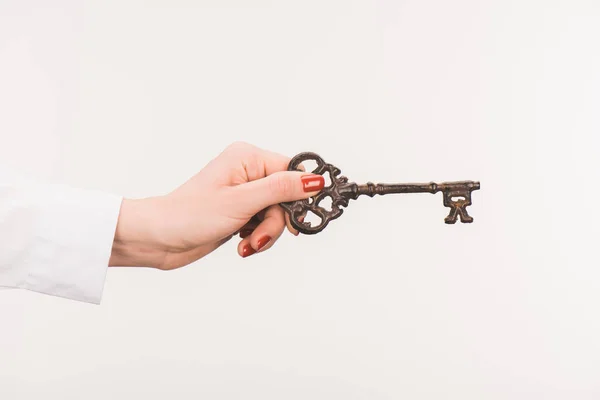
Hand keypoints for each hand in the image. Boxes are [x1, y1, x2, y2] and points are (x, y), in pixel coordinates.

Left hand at [109, 142, 323, 269]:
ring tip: (247, 243)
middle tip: (259, 236)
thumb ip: (281, 189)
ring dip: (265, 234)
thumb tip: (315, 180)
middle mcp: (248, 172)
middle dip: (276, 222)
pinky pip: (264, 224)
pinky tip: (242, 244)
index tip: (301, 218)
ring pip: (277, 214)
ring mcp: (244, 193)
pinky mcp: (240, 212)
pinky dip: (257, 238)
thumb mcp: (241, 202)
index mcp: (247, 158)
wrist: (158, 239)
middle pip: (287, 197)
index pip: (292, 171)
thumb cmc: (189, 215)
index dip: (300, 195)